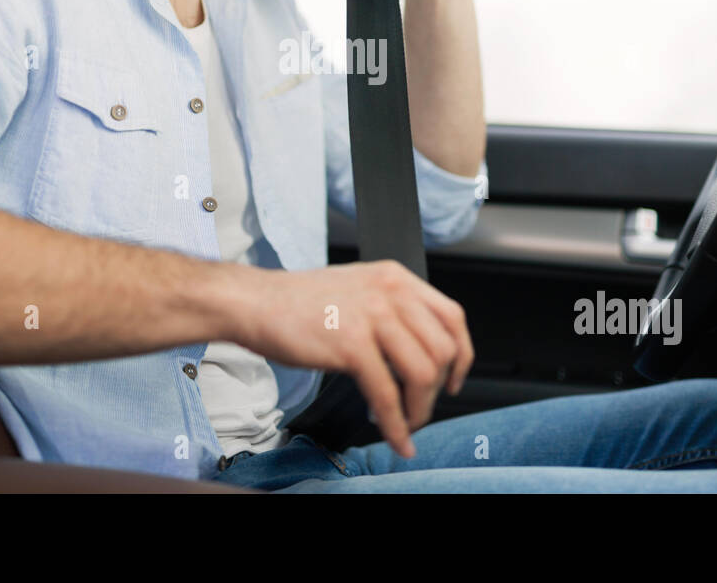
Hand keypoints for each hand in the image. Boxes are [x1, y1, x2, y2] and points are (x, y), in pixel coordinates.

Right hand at [232, 259, 473, 457]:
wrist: (255, 302)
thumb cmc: (298, 302)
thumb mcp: (359, 289)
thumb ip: (392, 309)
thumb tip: (418, 349)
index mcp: (396, 278)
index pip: (452, 317)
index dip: (461, 356)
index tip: (453, 380)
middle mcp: (390, 292)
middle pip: (442, 349)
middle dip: (438, 389)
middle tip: (420, 407)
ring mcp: (372, 317)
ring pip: (422, 374)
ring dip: (419, 410)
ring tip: (406, 423)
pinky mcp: (352, 345)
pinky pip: (387, 395)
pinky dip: (395, 425)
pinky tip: (395, 438)